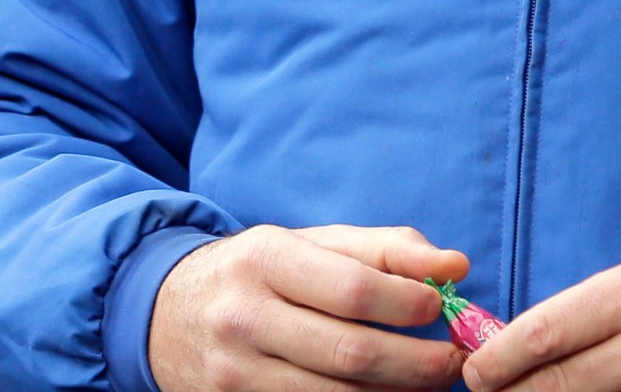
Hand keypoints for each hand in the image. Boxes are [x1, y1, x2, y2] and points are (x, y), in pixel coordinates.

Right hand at [150, 224, 470, 391]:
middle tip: (454, 362)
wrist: (164, 314)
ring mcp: (235, 374)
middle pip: (352, 354)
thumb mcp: (312, 243)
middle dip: (419, 364)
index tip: (441, 310)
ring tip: (428, 384)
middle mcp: (244, 317)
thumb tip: (456, 267)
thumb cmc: (260, 273)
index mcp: (266, 259)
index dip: (411, 305)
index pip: (355, 290)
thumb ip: (387, 250)